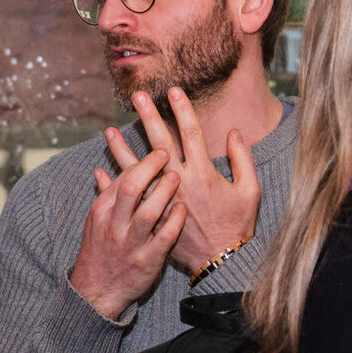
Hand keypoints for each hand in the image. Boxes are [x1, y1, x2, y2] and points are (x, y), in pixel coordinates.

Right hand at [69, 147, 184, 319]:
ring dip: (163, 192)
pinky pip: (162, 239)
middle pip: (131, 189)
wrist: (96, 290)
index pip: (122, 179)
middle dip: (149, 168)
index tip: (158, 149)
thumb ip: (104, 196)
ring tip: (177, 176)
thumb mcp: (97, 222)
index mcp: (103, 211)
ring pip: (146, 213)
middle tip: (166, 152)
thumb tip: (100, 170)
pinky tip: (183, 210)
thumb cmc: (102, 250)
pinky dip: (173, 222)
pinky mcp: (146, 260)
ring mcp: (130, 243)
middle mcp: (114, 224)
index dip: (141, 162)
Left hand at [110, 87, 260, 274]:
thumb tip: (233, 133)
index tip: (173, 91)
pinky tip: (101, 169)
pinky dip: (113, 183)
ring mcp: (162, 199)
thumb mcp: (250, 191)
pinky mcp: (152, 216)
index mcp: (204, 174)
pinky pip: (127, 197)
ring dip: (122, 148)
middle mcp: (180, 183)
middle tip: (136, 96)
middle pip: (160, 143)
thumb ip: (243, 160)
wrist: (220, 261)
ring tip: (109, 130)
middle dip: (149, 117)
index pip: (192, 133)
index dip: (183, 109)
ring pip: (137, 168)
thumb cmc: (237, 225)